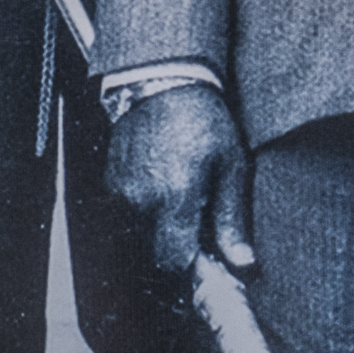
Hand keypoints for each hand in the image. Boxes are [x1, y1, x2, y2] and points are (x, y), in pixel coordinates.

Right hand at [110, 83, 251, 279]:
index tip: (210, 265)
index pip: (175, 261)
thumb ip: (232, 220)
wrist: (161, 82)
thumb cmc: (202, 120)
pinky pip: (128, 216)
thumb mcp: (231, 166)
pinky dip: (147, 216)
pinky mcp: (111, 183)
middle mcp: (141, 200)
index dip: (192, 270)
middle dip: (178, 254)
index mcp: (174, 198)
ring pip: (139, 238)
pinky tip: (166, 194)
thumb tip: (243, 263)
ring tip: (184, 210)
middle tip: (202, 240)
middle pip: (155, 255)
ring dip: (162, 236)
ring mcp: (121, 192)